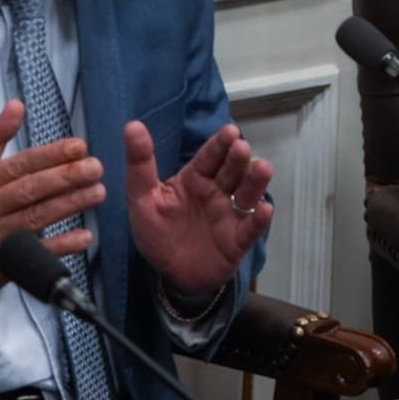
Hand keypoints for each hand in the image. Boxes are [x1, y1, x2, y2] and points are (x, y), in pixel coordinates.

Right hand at [0, 100, 104, 314]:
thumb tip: (16, 105)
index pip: (21, 164)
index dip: (51, 155)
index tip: (79, 147)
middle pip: (30, 189)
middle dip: (66, 177)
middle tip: (95, 167)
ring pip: (36, 217)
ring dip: (70, 204)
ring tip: (97, 192)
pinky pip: (35, 253)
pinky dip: (61, 245)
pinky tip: (84, 236)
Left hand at [125, 121, 272, 295]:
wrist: (170, 275)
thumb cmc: (158, 233)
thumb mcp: (142, 198)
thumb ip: (140, 164)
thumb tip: (133, 125)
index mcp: (195, 179)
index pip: (210, 157)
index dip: (220, 144)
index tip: (229, 131)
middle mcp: (217, 193)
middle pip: (231, 172)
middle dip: (238, 159)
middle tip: (241, 148)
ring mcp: (230, 216)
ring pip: (246, 195)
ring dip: (256, 182)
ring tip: (263, 168)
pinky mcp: (238, 241)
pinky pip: (251, 229)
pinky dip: (259, 219)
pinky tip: (265, 209)